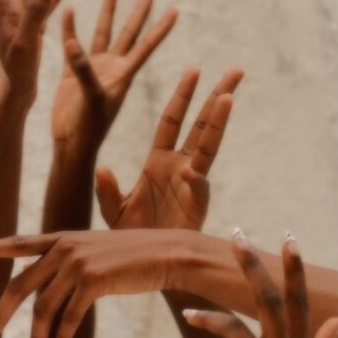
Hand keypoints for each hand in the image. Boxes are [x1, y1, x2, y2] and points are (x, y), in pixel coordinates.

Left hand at [0, 228, 173, 337]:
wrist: (168, 253)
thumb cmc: (134, 257)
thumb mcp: (95, 253)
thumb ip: (67, 264)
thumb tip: (41, 285)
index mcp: (61, 238)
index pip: (18, 243)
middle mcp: (64, 247)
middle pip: (20, 285)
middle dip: (1, 313)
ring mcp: (78, 263)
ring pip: (44, 307)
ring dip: (39, 336)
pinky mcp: (94, 280)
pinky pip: (68, 316)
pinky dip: (61, 335)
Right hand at [52, 0, 176, 148]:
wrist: (72, 144)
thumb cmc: (89, 128)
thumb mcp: (92, 99)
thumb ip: (85, 71)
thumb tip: (73, 44)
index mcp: (123, 75)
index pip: (146, 46)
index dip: (160, 29)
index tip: (175, 10)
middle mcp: (111, 68)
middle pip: (130, 34)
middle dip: (140, 13)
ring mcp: (92, 70)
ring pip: (103, 34)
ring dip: (108, 14)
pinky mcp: (72, 75)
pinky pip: (72, 45)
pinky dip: (69, 28)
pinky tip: (69, 10)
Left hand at [96, 68, 242, 230]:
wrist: (146, 267)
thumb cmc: (131, 239)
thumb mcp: (113, 212)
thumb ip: (107, 191)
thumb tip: (102, 169)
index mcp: (158, 162)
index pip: (172, 121)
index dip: (183, 97)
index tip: (194, 71)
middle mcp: (179, 167)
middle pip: (201, 125)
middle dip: (217, 97)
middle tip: (235, 71)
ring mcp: (191, 184)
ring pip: (208, 146)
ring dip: (218, 123)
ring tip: (229, 96)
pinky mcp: (196, 205)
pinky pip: (197, 187)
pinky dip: (195, 180)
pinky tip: (192, 171)